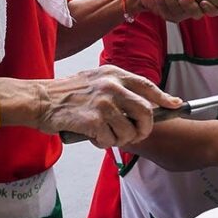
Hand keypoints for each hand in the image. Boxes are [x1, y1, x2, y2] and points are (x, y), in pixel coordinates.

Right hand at [35, 65, 183, 147]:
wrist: (41, 100)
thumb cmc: (68, 93)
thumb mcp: (97, 80)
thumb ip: (119, 88)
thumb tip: (144, 104)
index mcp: (115, 74)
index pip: (148, 86)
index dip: (164, 98)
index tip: (176, 105)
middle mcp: (112, 86)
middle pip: (145, 112)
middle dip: (144, 128)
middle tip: (136, 135)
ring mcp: (103, 103)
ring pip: (129, 131)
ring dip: (120, 139)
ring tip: (106, 134)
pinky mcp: (93, 120)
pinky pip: (110, 140)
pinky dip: (103, 143)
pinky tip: (93, 136)